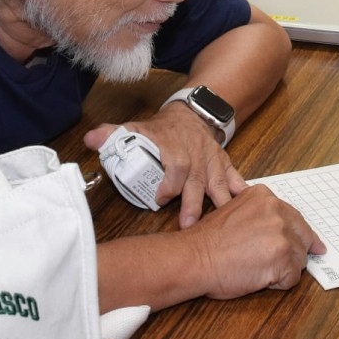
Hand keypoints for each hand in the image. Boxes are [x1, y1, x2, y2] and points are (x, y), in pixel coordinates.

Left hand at [83, 102, 242, 227]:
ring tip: (223, 224)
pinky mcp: (224, 164)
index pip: (174, 166)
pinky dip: (242, 192)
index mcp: (174, 148)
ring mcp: (212, 160)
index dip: (168, 183)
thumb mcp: (135, 127)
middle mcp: (195, 155)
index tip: (160, 199)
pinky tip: (248, 207)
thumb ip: (112, 135)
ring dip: (220, 203)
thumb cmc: (162, 129)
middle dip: (194, 202)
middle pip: (197, 180)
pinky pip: (236, 178)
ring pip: (219, 182)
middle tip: (189, 225)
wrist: (191, 114)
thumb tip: (90, 140)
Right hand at [182, 184, 324, 297]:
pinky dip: (279, 283)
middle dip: (296, 250)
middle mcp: (277, 211)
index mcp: (265, 197)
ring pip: (299, 258)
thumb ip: (260, 214)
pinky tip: (260, 279)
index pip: (293, 217)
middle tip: (285, 263)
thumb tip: (279, 226)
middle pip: (303, 235)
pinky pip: (293, 278)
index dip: (297, 234)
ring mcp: (282, 235)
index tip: (310, 244)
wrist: (195, 258)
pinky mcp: (283, 259)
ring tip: (259, 269)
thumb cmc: (208, 241)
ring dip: (284, 268)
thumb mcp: (235, 211)